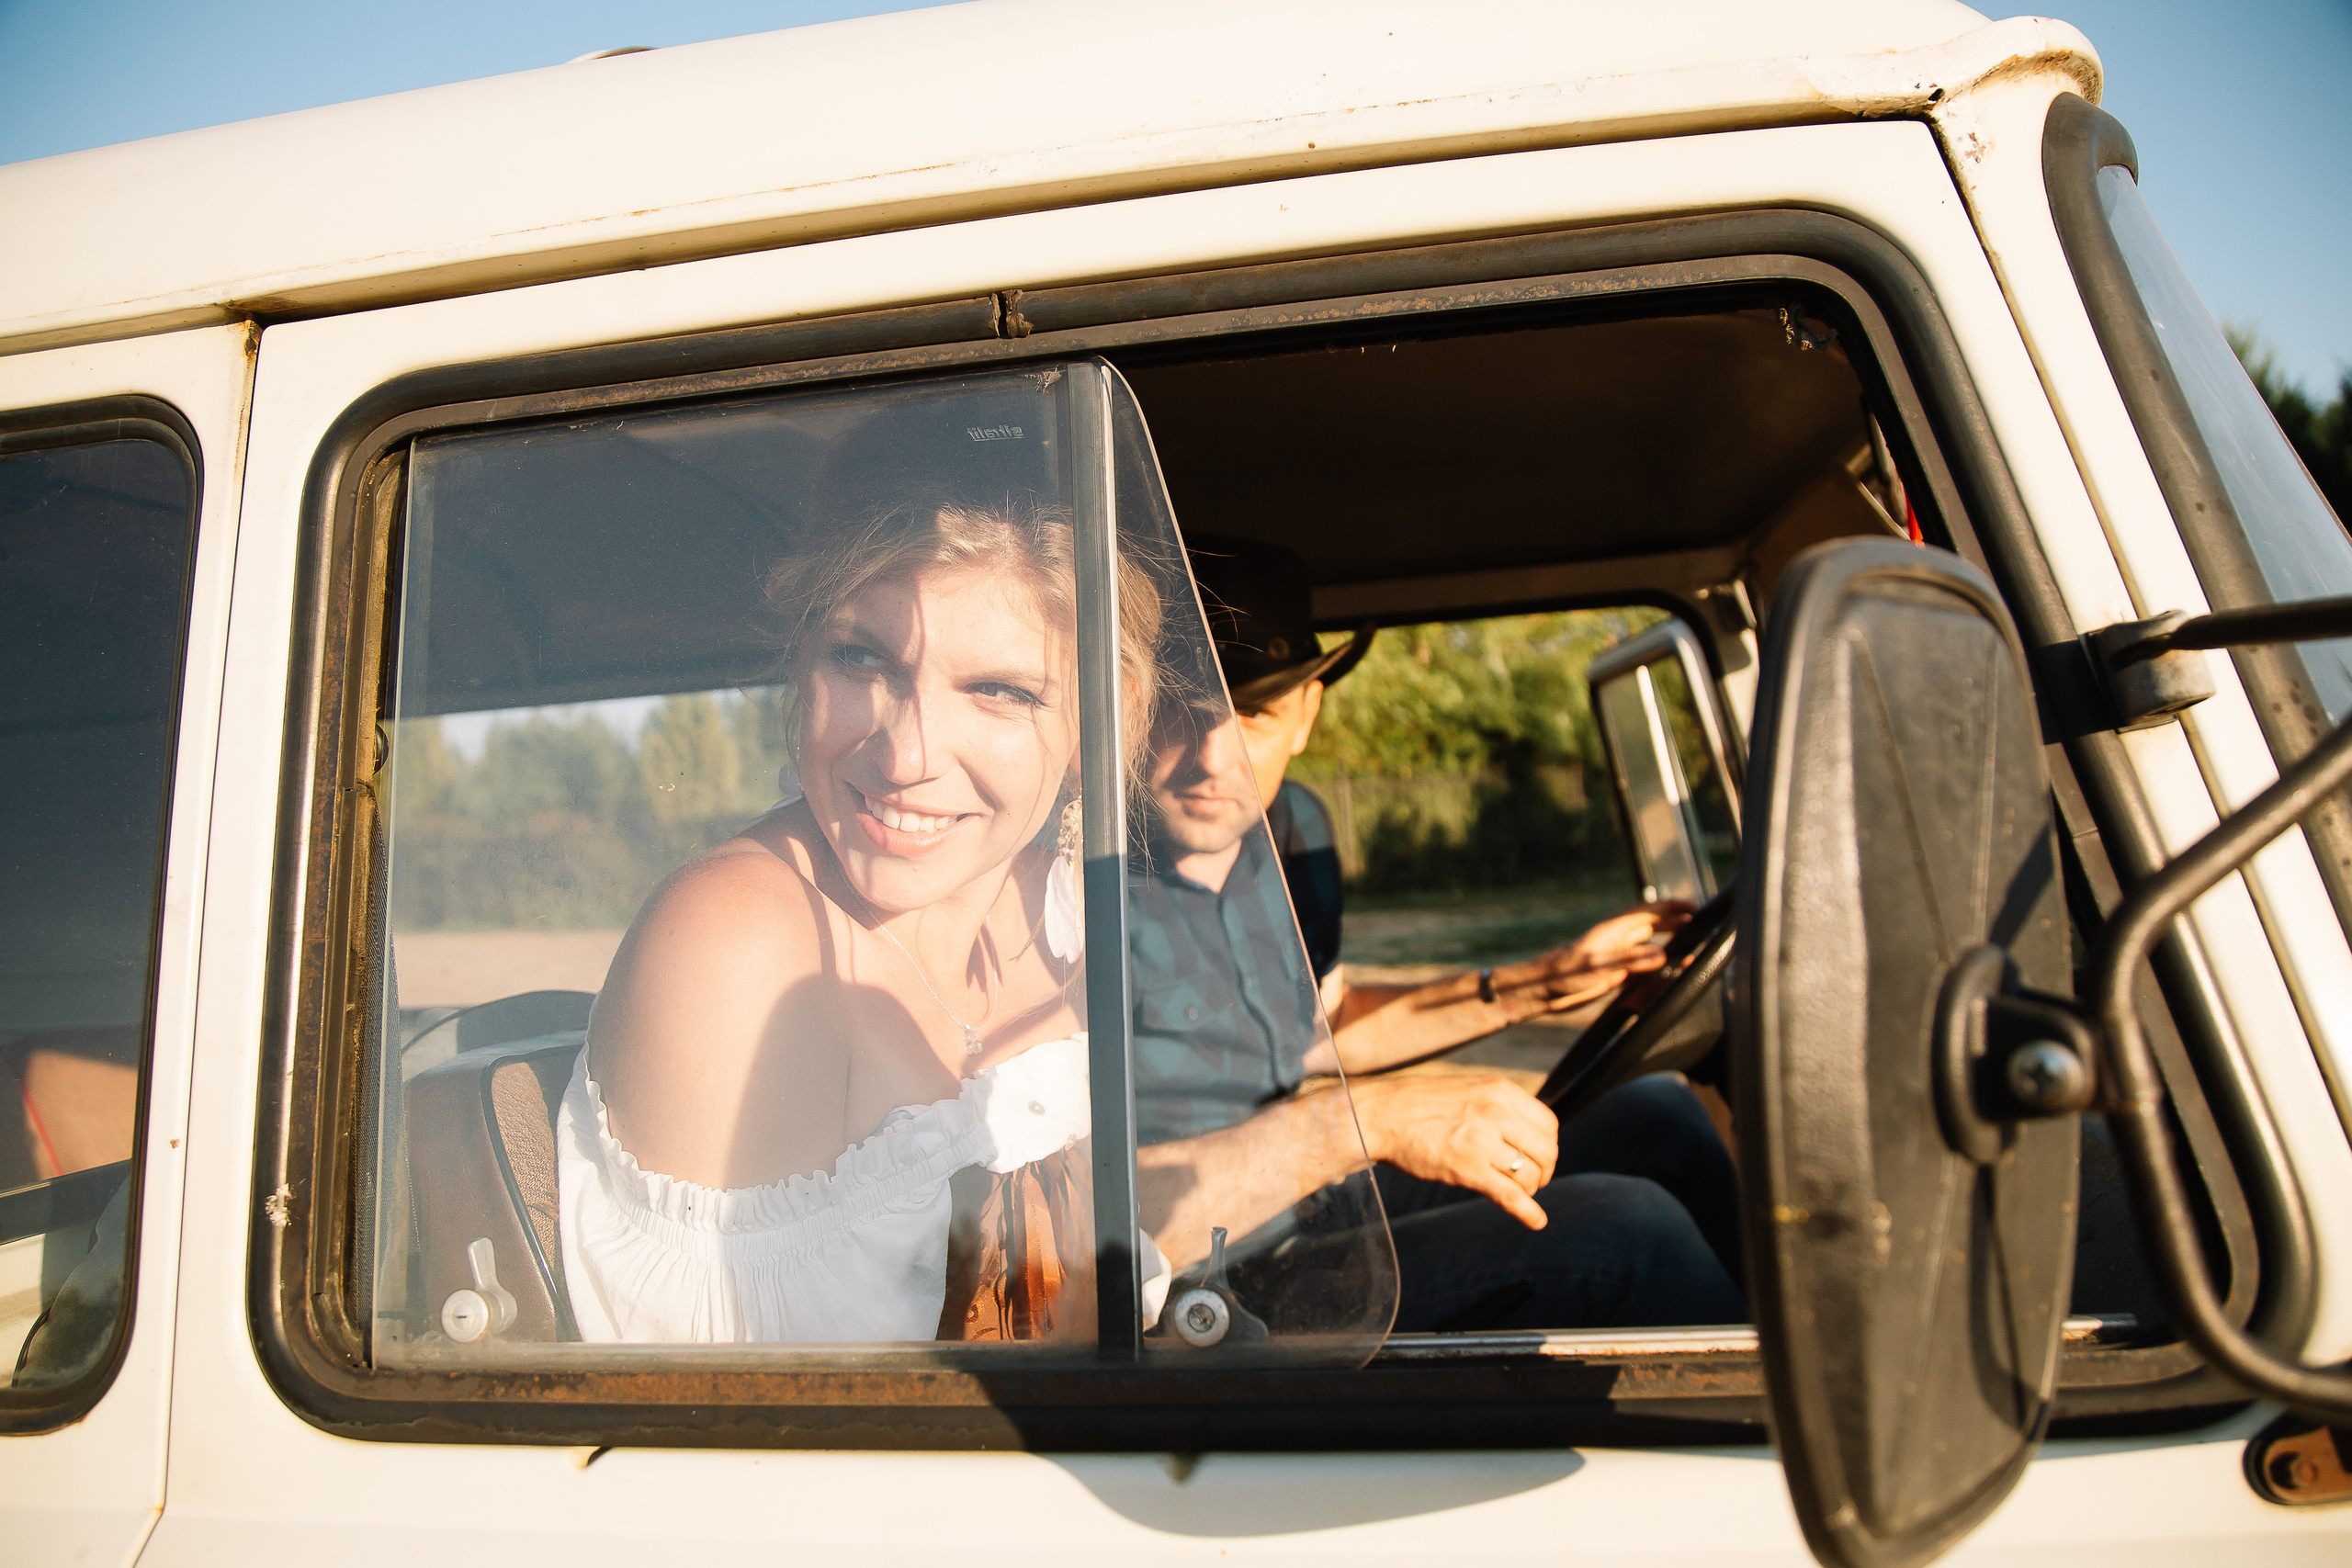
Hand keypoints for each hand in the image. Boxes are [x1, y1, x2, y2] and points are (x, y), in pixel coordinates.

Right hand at [1348, 1071, 1559, 1229]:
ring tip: (1518, 1192)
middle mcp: (1497, 1113)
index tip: (1538, 1156)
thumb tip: (1526, 1134)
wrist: (1382, 1114)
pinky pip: (1511, 1195)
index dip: (1548, 1145)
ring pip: (1530, 1174)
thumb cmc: (1420, 1104)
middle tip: (1533, 1179)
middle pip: (1546, 1151)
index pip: (1549, 1124)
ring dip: (1530, 1188)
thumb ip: (1499, 1107)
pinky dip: (1528, 1212)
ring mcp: (1483, 1142)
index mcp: (1500, 1090)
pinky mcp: (1468, 1170)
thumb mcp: (1468, 1091)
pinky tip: (1537, 1221)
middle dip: (1544, 1170)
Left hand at [1504, 900, 1693, 1013]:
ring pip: (1649, 945)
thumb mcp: (1597, 965)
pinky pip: (1642, 967)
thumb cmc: (1562, 974)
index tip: (1692, 906)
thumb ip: (1629, 960)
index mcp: (1612, 931)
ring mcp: (1616, 957)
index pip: (1647, 912)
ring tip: (1691, 946)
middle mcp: (1616, 941)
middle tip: (1698, 923)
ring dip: (1669, 943)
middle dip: (1674, 922)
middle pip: (1651, 926)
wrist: (1541, 991)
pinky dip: (1658, 966)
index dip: (1670, 907)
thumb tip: (1662, 954)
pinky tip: (1669, 971)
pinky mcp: (1613, 975)